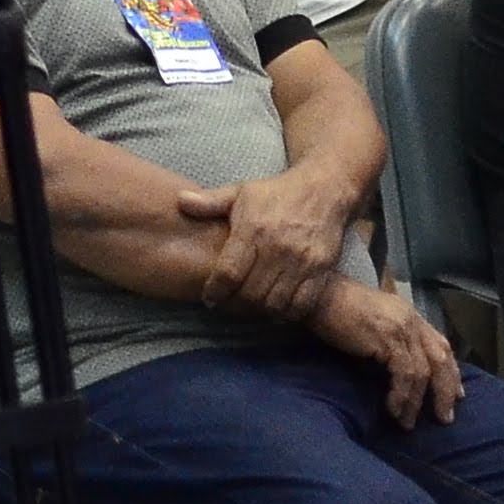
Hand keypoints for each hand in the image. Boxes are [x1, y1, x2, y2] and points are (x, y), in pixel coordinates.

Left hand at [179, 169, 354, 319]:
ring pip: (275, 303)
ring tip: (249, 307)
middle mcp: (277, 248)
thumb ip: (210, 202)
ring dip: (259, 311)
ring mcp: (302, 262)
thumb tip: (180, 201)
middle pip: (251, 293)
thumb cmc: (276, 193)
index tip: (209, 299)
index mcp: (253, 229)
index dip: (216, 291)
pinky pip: (302, 304)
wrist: (324, 190)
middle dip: (235, 305)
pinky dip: (286, 313)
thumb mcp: (240, 191)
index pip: (229, 273)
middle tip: (228, 305)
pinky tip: (276, 308)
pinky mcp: (321, 270)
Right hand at [305, 276, 465, 425]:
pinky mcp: (389, 339)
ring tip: (407, 423)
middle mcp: (411, 320)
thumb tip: (394, 371)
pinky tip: (393, 409)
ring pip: (423, 372)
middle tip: (445, 417)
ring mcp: (402, 328)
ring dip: (417, 402)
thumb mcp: (371, 323)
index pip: (440, 345)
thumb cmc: (335, 309)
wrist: (317, 293)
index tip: (455, 396)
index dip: (450, 372)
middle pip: (441, 359)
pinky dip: (401, 395)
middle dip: (445, 391)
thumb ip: (388, 340)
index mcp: (409, 315)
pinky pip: (404, 374)